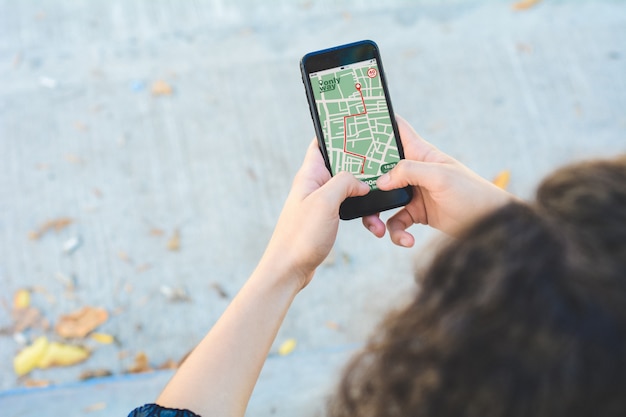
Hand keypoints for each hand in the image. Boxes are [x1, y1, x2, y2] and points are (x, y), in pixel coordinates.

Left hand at [261, 139, 369, 289]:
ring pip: (350, 189)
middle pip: (343, 165)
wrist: (289, 270)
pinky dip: (363, 215)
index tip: (359, 127)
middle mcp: (315, 185)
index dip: (338, 133)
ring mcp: (321, 202)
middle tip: (383, 165)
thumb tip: (361, 182)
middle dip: (363, 166)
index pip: (322, 143)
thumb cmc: (301, 235)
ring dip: (366, 196)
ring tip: (380, 205)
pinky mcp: (327, 219)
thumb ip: (344, 182)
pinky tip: (373, 225)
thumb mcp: (325, 202)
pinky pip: (349, 209)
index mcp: (310, 175)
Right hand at [363, 116, 514, 246]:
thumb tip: (381, 180)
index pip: (397, 130)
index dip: (378, 123)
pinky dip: (396, 233)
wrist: (489, 224)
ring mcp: (413, 193)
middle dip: (365, 180)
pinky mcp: (416, 214)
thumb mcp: (440, 177)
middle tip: (354, 191)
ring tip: (377, 229)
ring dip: (375, 215)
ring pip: (382, 200)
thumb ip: (409, 172)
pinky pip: (396, 222)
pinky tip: (407, 240)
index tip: (356, 122)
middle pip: (380, 169)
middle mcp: (413, 171)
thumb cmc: (471, 193)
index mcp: (420, 153)